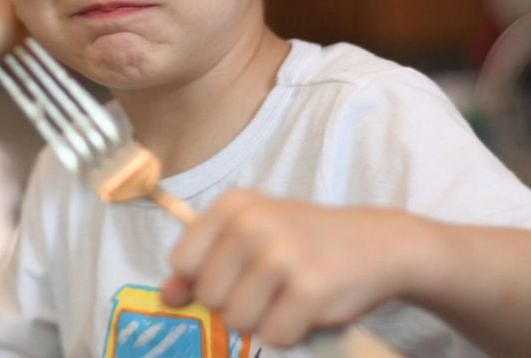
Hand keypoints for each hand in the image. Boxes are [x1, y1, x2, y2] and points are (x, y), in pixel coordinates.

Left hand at [163, 190, 423, 347]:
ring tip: (287, 295)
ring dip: (262, 320)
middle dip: (233, 303)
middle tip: (267, 286)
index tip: (232, 273)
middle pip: (207, 295)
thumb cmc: (301, 240)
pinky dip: (289, 333)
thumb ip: (203, 265)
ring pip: (237, 320)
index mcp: (232, 205)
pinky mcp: (310, 288)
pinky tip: (307, 308)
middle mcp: (252, 223)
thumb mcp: (248, 237)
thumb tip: (166, 297)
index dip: (203, 278)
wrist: (375, 243)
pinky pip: (273, 336)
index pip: (181, 261)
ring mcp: (281, 254)